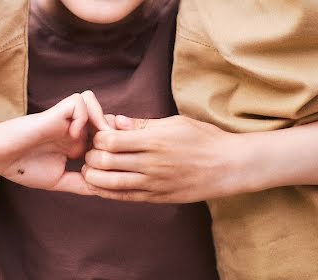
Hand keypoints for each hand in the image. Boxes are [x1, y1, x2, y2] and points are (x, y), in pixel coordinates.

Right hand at [0, 92, 111, 193]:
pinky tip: (72, 136)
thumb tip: (104, 192)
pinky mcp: (54, 113)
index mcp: (75, 144)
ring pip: (93, 103)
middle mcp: (72, 129)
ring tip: (94, 142)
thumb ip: (80, 184)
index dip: (115, 144)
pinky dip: (82, 117)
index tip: (115, 163)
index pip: (105, 135)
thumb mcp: (58, 180)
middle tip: (111, 152)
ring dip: (98, 120)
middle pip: (105, 116)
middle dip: (113, 131)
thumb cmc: (23, 168)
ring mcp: (64, 120)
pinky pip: (79, 102)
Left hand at [82, 114, 249, 202]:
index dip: (98, 137)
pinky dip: (107, 193)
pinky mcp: (158, 197)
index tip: (98, 135)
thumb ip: (142, 124)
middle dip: (91, 157)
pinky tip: (97, 188)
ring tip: (88, 170)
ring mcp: (155, 183)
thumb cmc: (203, 138)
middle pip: (107, 162)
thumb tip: (115, 121)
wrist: (229, 166)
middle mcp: (152, 163)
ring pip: (112, 183)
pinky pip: (126, 197)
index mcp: (154, 140)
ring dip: (94, 177)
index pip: (111, 140)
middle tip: (89, 152)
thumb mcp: (174, 122)